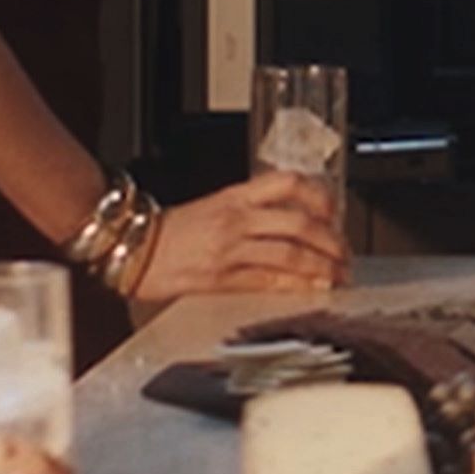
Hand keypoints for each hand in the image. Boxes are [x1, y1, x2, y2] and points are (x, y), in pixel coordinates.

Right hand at [123, 170, 348, 300]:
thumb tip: (287, 226)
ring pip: (289, 253)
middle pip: (298, 223)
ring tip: (337, 276)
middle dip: (330, 242)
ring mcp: (230, 248)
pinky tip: (311, 289)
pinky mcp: (221, 277)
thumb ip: (248, 213)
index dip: (317, 195)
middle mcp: (237, 218)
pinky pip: (268, 281)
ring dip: (320, 266)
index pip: (287, 183)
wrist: (130, 246)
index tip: (334, 211)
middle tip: (344, 254)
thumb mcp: (212, 208)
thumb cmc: (169, 231)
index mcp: (235, 196)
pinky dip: (295, 286)